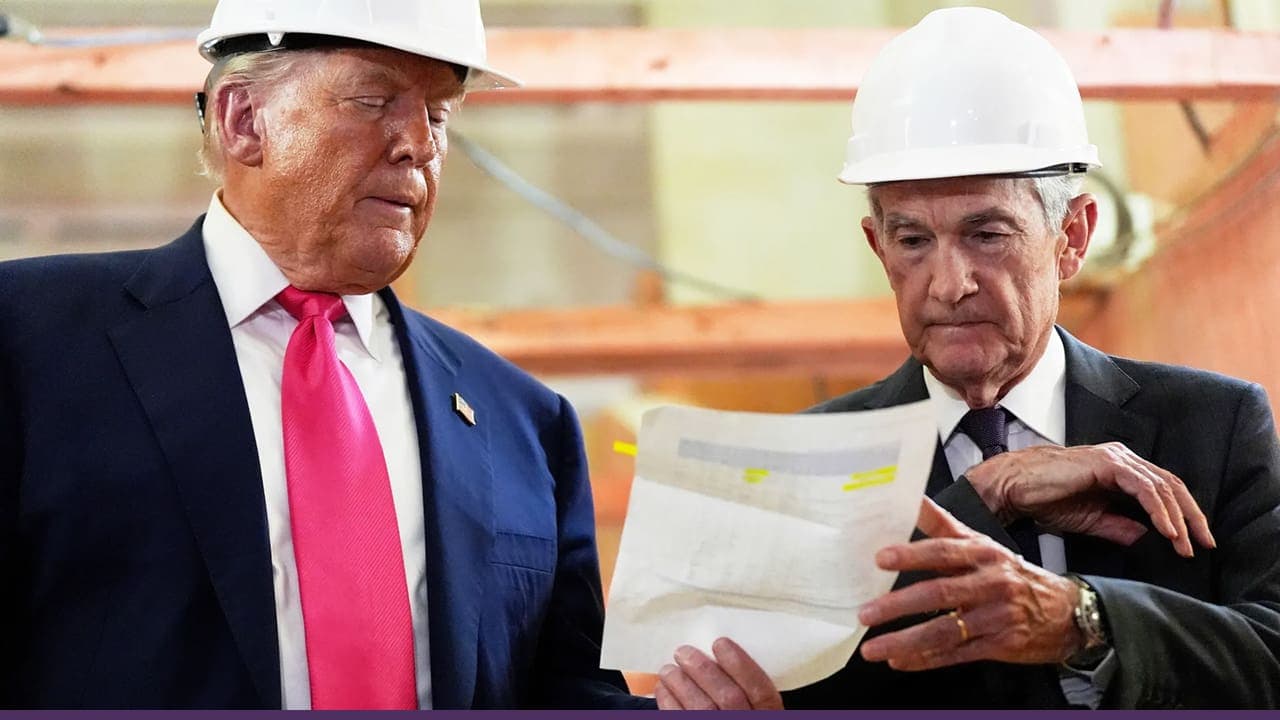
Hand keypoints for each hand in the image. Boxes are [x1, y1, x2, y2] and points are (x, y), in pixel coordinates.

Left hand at [654, 637, 782, 709]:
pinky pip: (681, 719)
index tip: (720, 643)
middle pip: (728, 697)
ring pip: (703, 709)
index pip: (760, 690)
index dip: (740, 664)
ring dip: (681, 684)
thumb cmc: (737, 708)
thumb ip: (744, 683)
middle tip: (683, 652)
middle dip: (703, 670)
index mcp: (768, 714)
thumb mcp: (754, 702)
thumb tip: (716, 655)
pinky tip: (664, 689)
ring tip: (668, 669)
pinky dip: (669, 702)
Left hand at [858, 498, 1084, 669]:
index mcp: (983, 554)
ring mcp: (996, 616)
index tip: (881, 558)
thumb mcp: (983, 544)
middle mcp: (990, 583)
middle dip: (899, 604)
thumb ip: (943, 525)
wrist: (1066, 611)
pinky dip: (926, 660)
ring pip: (945, 630)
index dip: (912, 554)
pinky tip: (900, 661)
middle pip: (940, 592)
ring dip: (906, 640)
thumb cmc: (1012, 574)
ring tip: (874, 648)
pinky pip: (957, 654)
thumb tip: (911, 498)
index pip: (944, 550)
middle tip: (866, 612)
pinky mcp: (1001, 645)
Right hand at [965, 442, 1214, 556]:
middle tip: (1204, 544)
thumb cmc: (1044, 499)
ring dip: (1179, 518)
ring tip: (1185, 545)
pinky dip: (1159, 510)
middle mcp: (1123, 459)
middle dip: (1192, 517)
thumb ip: (1119, 526)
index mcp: (1120, 471)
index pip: (1164, 491)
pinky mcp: (1108, 463)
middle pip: (1172, 486)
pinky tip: (1166, 531)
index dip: (1184, 516)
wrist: (1014, 488)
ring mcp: (1116, 458)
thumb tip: (1147, 537)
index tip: (1195, 544)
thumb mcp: (1090, 520)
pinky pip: (1144, 487)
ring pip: (1163, 486)